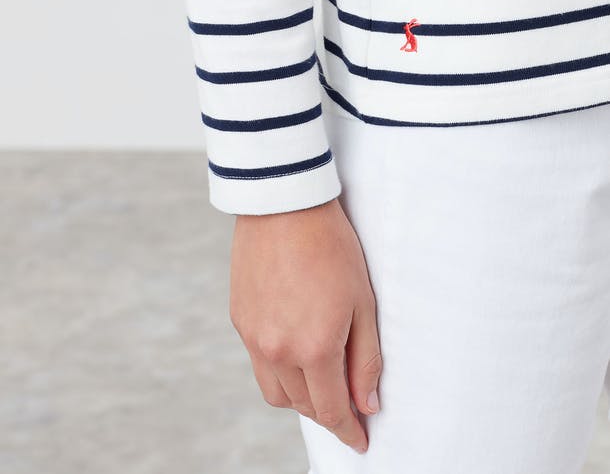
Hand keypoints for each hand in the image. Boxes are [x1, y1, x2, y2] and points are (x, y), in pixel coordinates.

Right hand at [229, 197, 381, 453]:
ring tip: (319, 378)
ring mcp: (253, 335)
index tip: (360, 442)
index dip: (348, 430)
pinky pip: (258, 362)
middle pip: (301, 405)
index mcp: (313, 348)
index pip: (331, 409)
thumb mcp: (363, 302)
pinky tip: (294, 347)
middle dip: (327, 412)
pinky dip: (279, 368)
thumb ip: (365, 359)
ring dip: (299, 396)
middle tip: (346, 403)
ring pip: (275, 391)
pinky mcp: (240, 319)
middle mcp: (276, 350)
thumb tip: (367, 403)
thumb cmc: (331, 247)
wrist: (285, 205)